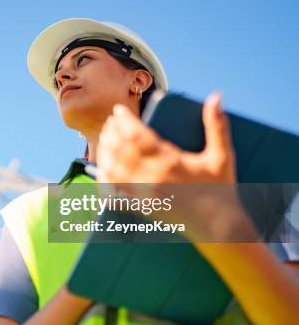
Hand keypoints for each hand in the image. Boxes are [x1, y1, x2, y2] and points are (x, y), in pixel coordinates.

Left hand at [95, 92, 256, 241]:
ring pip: (112, 170)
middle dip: (112, 133)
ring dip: (105, 152)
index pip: (137, 135)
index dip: (124, 120)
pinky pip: (113, 194)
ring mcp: (144, 194)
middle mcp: (153, 178)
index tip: (118, 110)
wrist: (219, 227)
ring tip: (105, 140)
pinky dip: (104, 180)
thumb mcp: (222, 156)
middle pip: (120, 150)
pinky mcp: (140, 208)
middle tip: (111, 122)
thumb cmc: (221, 190)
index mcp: (170, 162)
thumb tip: (216, 96)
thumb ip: (217, 125)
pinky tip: (102, 169)